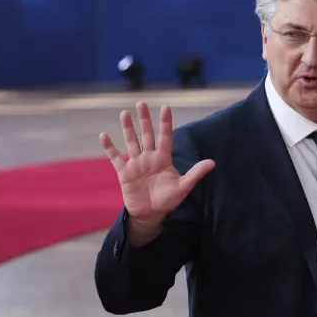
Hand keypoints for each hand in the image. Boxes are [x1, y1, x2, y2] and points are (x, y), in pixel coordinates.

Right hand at [99, 102, 214, 223]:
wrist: (151, 213)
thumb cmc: (168, 199)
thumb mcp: (183, 187)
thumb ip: (195, 173)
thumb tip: (212, 162)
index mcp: (163, 159)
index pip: (165, 137)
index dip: (165, 123)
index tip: (166, 107)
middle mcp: (149, 158)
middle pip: (146, 135)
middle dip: (144, 120)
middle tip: (141, 103)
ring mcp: (136, 164)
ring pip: (131, 142)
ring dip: (128, 129)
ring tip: (124, 113)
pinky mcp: (124, 173)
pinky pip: (115, 158)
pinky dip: (109, 148)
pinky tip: (104, 136)